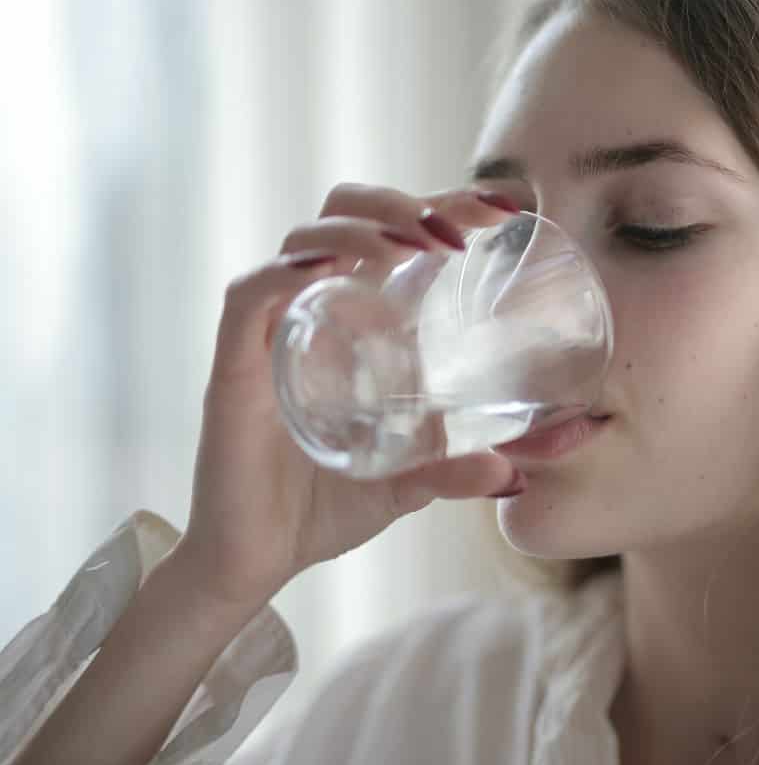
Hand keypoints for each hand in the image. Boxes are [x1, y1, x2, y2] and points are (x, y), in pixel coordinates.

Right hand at [180, 185, 523, 605]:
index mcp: (356, 321)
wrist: (258, 562)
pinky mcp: (234, 367)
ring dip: (361, 227)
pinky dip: (287, 272)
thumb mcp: (411, 483)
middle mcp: (314, 311)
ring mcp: (272, 334)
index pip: (395, 233)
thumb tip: (517, 472)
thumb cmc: (326, 507)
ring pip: (303, 240)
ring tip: (414, 245)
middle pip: (345, 213)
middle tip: (457, 233)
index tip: (504, 208)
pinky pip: (250, 297)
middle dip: (401, 202)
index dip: (445, 204)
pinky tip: (332, 269)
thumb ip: (459, 471)